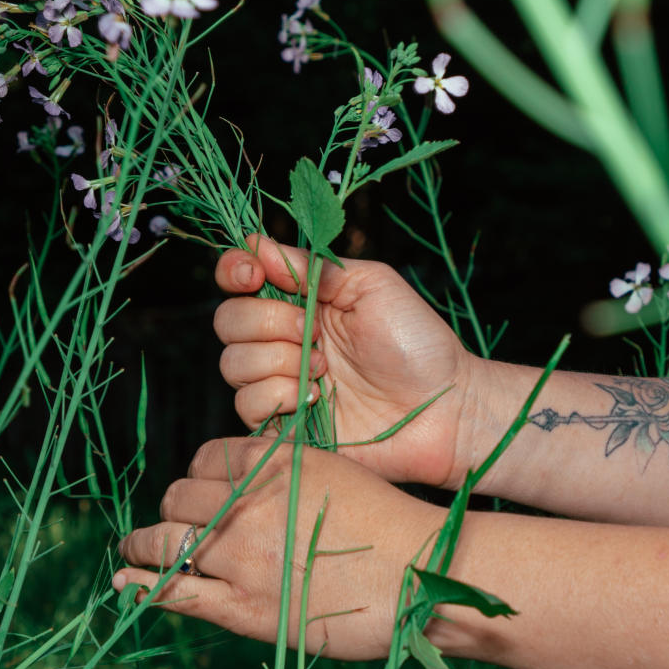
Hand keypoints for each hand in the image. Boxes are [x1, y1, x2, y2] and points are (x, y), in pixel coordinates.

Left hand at [113, 438, 444, 657]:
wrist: (421, 577)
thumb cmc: (390, 527)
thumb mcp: (334, 473)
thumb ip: (286, 472)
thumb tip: (248, 477)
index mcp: (272, 464)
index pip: (206, 458)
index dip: (199, 474)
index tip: (203, 490)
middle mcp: (246, 504)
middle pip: (180, 497)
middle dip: (176, 509)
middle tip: (177, 525)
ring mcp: (240, 557)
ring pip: (165, 540)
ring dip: (144, 544)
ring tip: (133, 550)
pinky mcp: (243, 608)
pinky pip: (174, 592)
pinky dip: (142, 585)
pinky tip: (126, 583)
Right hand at [213, 236, 475, 487]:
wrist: (441, 409)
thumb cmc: (417, 344)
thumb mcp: (370, 286)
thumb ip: (313, 266)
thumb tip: (256, 243)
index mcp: (301, 300)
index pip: (240, 279)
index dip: (235, 271)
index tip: (253, 274)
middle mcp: (283, 339)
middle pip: (227, 321)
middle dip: (268, 322)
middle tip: (315, 332)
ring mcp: (280, 383)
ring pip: (233, 364)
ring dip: (279, 361)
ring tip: (325, 369)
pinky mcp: (282, 424)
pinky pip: (248, 405)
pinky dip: (279, 396)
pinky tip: (317, 399)